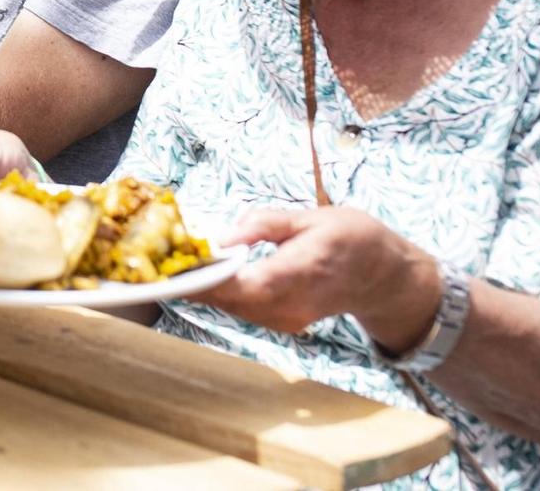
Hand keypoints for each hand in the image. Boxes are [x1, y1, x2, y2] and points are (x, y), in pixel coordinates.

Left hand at [189, 206, 439, 349]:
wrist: (382, 277)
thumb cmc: (350, 237)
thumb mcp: (312, 216)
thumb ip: (265, 225)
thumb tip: (223, 237)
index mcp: (304, 270)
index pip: (249, 285)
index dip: (209, 279)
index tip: (176, 266)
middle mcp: (294, 304)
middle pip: (232, 300)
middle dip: (192, 281)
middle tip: (156, 261)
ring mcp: (288, 320)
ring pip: (232, 308)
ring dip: (200, 288)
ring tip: (169, 264)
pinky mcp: (282, 323)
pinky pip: (242, 309)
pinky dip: (218, 293)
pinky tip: (200, 274)